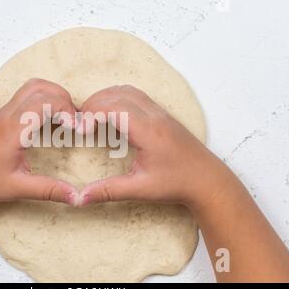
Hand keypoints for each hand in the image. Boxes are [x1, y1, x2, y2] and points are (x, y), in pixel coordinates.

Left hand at [0, 78, 78, 205]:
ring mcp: (4, 112)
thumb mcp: (18, 188)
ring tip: (63, 118)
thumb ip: (49, 190)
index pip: (45, 102)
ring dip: (53, 96)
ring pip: (32, 87)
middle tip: (74, 122)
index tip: (77, 129)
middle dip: (64, 99)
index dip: (67, 110)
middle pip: (41, 87)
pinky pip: (25, 96)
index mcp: (14, 129)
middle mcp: (9, 114)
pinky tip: (47, 122)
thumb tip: (77, 197)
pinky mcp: (2, 116)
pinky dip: (43, 101)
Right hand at [79, 85, 231, 208]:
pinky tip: (111, 116)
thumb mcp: (140, 189)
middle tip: (80, 123)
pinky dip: (117, 99)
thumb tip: (81, 198)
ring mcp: (159, 112)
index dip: (91, 113)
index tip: (80, 128)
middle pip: (116, 94)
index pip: (113, 107)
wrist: (207, 180)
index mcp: (148, 130)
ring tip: (92, 117)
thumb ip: (108, 191)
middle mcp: (154, 115)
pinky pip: (135, 95)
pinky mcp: (161, 114)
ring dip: (105, 98)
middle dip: (93, 104)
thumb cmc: (177, 183)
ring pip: (126, 90)